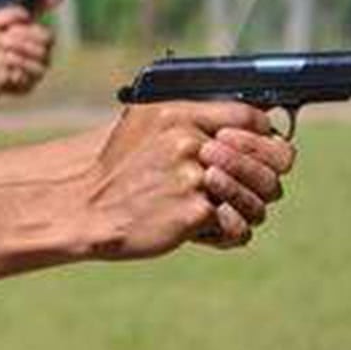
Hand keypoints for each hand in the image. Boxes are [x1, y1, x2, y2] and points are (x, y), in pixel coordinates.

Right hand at [0, 6, 55, 105]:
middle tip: (47, 48)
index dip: (27, 19)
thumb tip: (14, 18)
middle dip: (43, 41)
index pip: (15, 13)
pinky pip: (23, 76)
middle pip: (31, 34)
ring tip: (40, 68)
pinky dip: (27, 80)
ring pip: (31, 57)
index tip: (31, 25)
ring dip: (39, 64)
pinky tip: (26, 83)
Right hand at [77, 102, 293, 258]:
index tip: (265, 152)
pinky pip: (237, 227)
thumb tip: (241, 123)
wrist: (84, 208)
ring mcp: (194, 178)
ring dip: (247, 209)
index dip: (266, 138)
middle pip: (265, 159)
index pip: (251, 117)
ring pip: (258, 196)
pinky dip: (226, 234)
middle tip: (254, 190)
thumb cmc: (117, 171)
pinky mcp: (194, 212)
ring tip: (224, 213)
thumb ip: (189, 120)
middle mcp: (189, 142)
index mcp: (179, 115)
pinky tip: (205, 232)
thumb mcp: (144, 126)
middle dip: (264, 178)